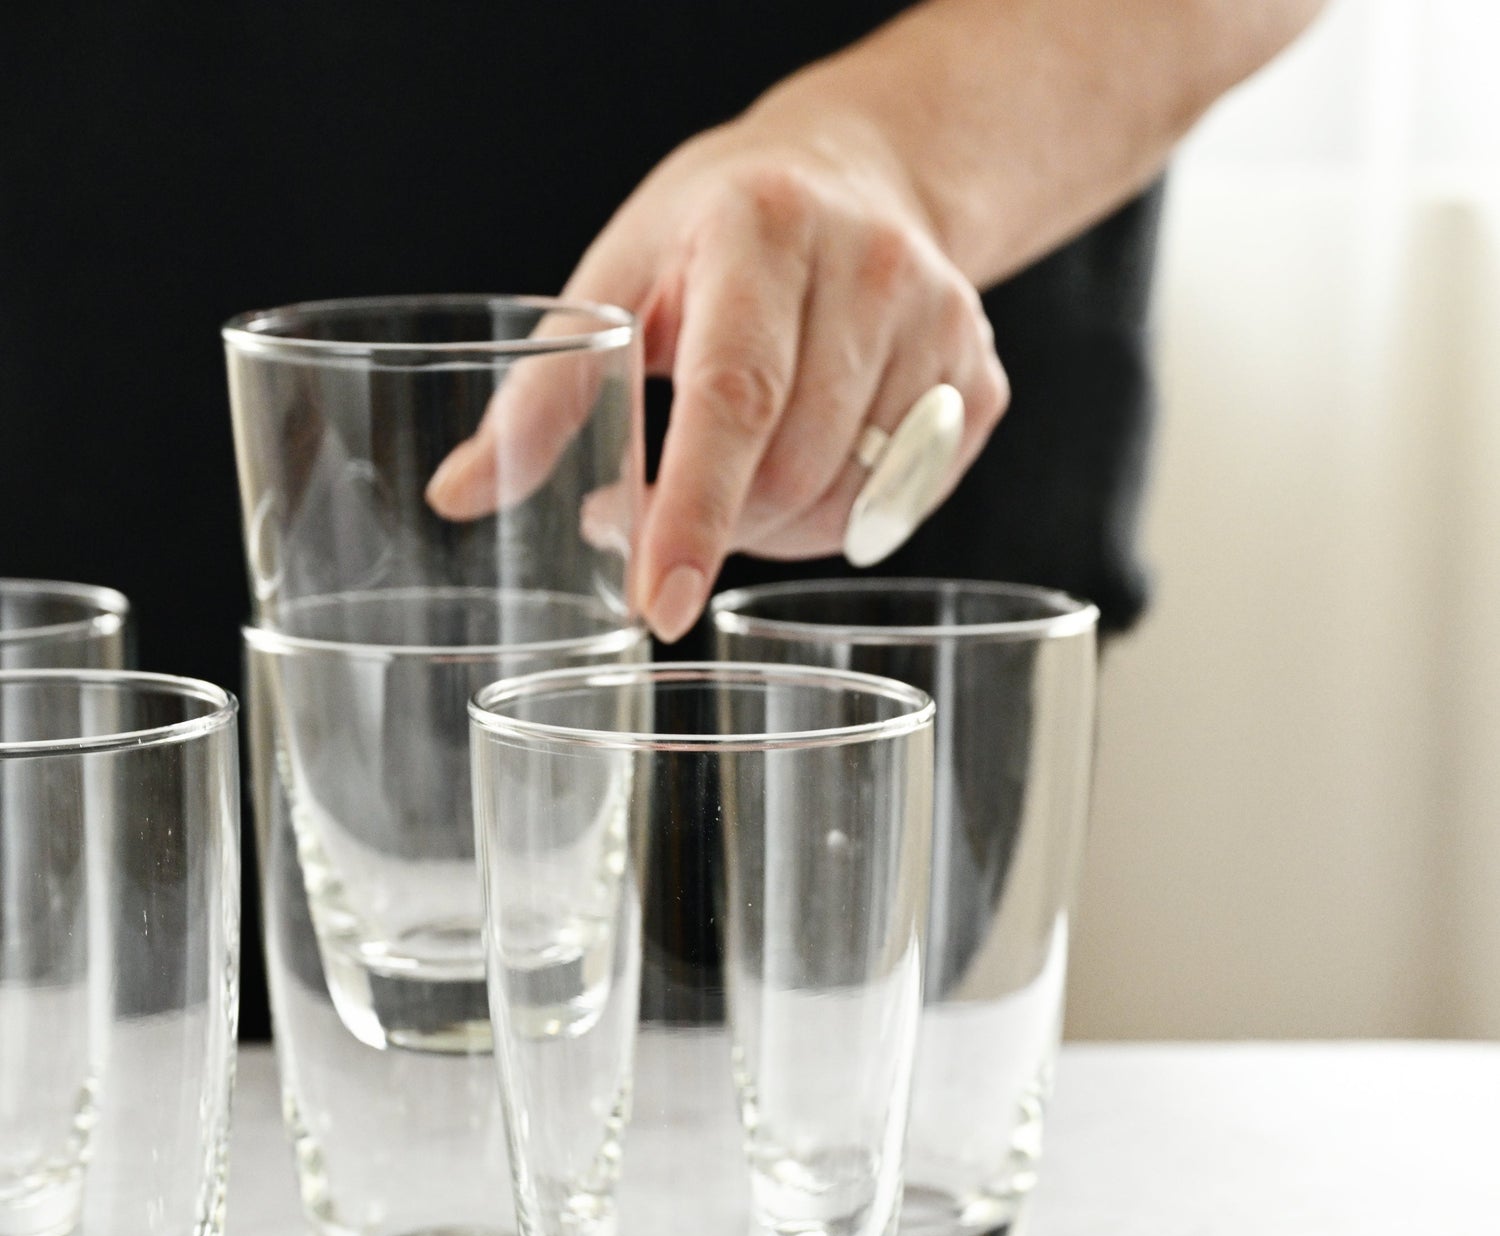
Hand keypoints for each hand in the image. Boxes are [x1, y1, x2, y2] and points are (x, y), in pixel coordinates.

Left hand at [426, 100, 1008, 639]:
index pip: (734, 399)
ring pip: (847, 503)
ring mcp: (942, 328)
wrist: (863, 172)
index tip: (657, 603)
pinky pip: (898, 505)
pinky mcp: (979, 381)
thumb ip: (545, 394)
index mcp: (761, 229)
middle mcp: (869, 269)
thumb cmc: (718, 230)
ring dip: (771, 531)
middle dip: (716, 527)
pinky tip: (805, 466)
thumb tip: (459, 497)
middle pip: (791, 471)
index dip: (692, 511)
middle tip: (658, 517)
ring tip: (732, 479)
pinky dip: (837, 520)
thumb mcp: (618, 277)